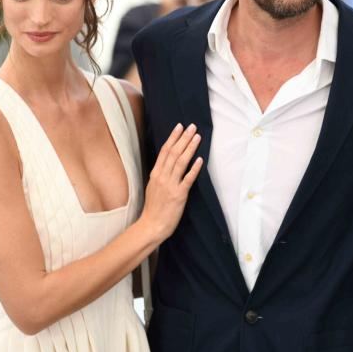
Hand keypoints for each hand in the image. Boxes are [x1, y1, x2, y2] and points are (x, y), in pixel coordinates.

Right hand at [141, 123, 203, 244]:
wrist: (152, 225)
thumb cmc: (154, 207)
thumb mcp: (153, 186)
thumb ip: (160, 174)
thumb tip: (168, 162)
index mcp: (156, 173)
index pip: (165, 151)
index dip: (173, 138)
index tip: (179, 127)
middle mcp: (162, 177)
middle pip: (174, 153)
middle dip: (183, 138)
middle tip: (192, 126)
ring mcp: (170, 185)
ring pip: (181, 162)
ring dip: (190, 148)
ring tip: (197, 137)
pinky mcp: (179, 195)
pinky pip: (188, 179)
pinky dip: (194, 168)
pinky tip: (200, 159)